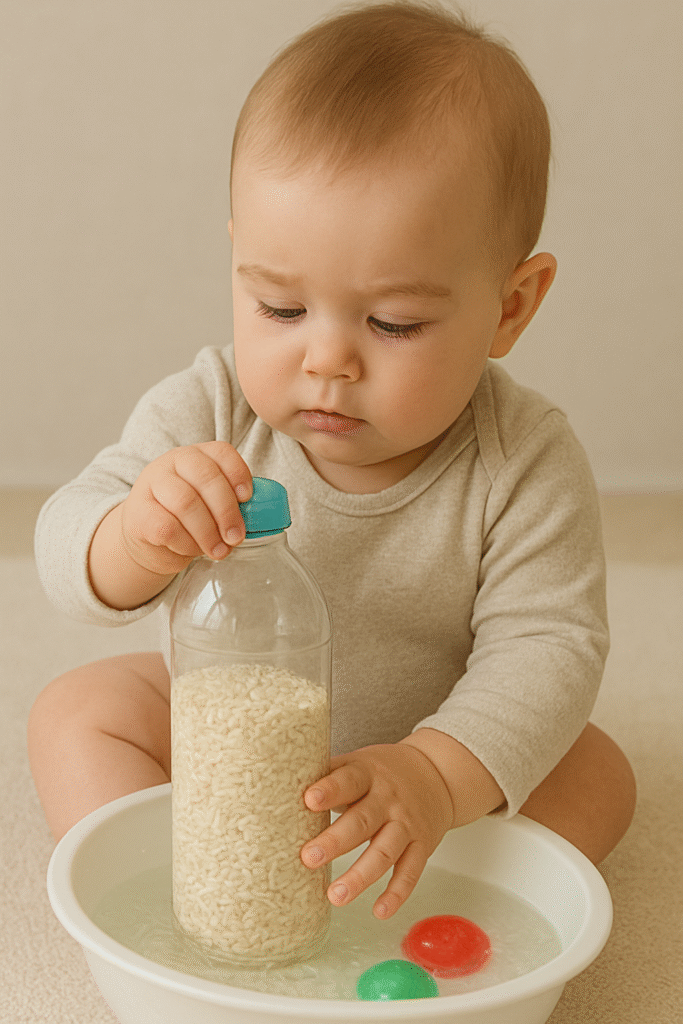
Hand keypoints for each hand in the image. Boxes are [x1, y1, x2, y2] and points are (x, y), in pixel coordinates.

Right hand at [119, 442, 252, 575]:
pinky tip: (193, 550)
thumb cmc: (188, 518)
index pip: (221, 452)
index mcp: (197, 455)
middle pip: (206, 477)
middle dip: (227, 510)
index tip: (248, 498)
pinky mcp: (138, 513)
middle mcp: (172, 462)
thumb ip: (230, 502)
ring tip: (219, 551)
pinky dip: (187, 544)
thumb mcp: (209, 502)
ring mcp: (151, 485)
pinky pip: (168, 528)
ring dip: (208, 532)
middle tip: (236, 537)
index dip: (238, 473)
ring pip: (186, 503)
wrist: (147, 537)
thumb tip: (260, 518)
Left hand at [300, 744, 453, 919]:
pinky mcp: (422, 845)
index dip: (329, 790)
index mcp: (367, 773)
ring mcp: (407, 823)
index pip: (348, 780)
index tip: (308, 801)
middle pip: (362, 821)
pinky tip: (379, 910)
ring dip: (360, 876)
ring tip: (335, 896)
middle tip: (308, 858)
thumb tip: (279, 785)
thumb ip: (328, 775)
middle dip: (335, 841)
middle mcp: (388, 799)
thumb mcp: (358, 763)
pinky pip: (410, 871)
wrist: (435, 773)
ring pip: (384, 851)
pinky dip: (397, 893)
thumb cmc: (382, 772)